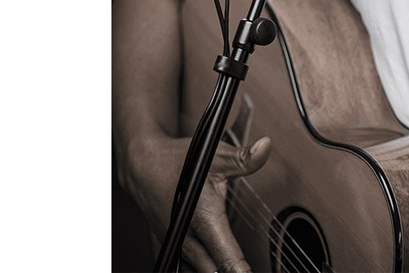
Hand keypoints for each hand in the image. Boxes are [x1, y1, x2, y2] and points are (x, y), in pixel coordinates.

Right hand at [119, 133, 271, 272]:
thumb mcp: (217, 155)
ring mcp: (177, 245)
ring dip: (216, 268)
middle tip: (246, 267)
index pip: (225, 256)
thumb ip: (244, 158)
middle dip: (231, 270)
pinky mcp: (172, 247)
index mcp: (203, 217)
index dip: (240, 269)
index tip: (248, 271)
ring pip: (199, 270)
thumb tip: (265, 147)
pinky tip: (215, 263)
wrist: (143, 166)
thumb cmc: (177, 161)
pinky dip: (203, 266)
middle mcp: (187, 237)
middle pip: (213, 270)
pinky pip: (187, 267)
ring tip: (233, 266)